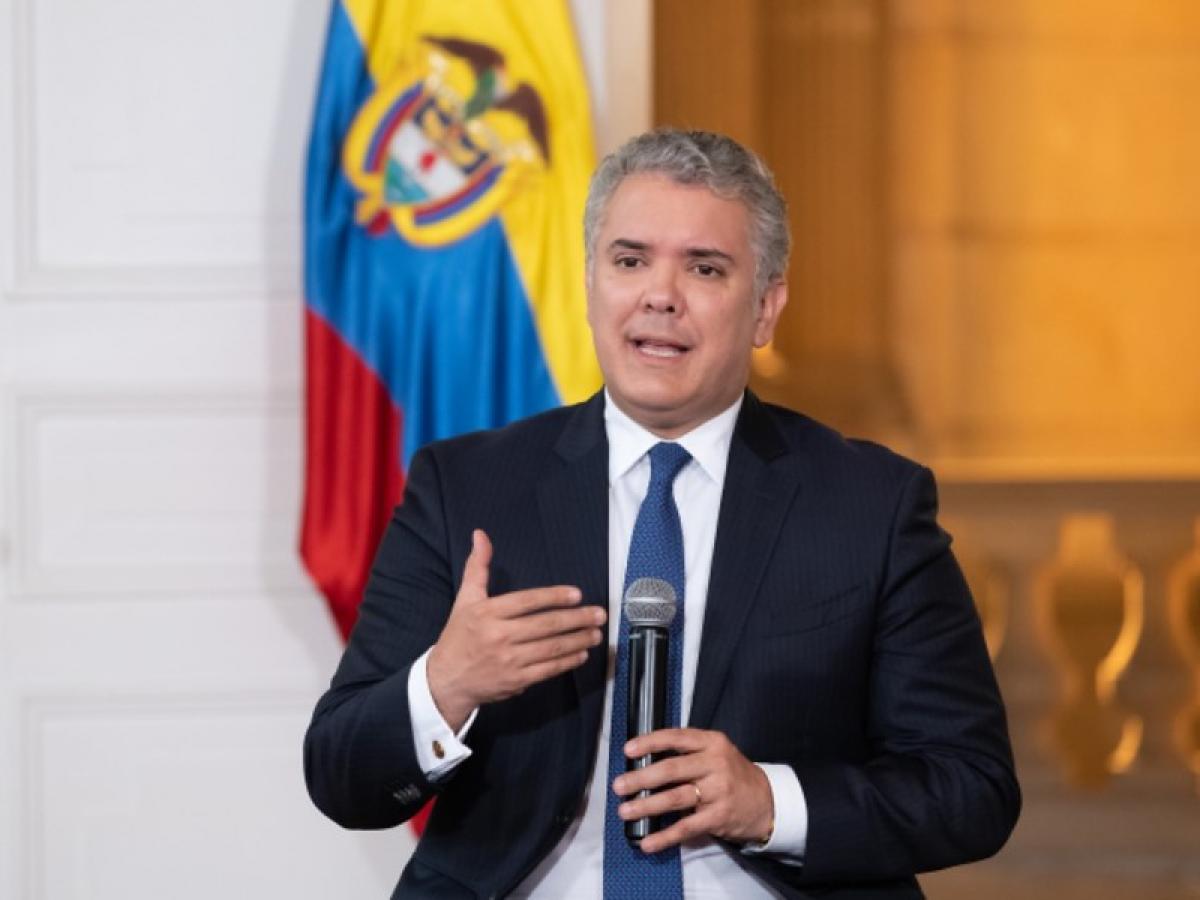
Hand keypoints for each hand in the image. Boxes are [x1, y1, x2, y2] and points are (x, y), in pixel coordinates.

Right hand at [427, 529, 605, 729]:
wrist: (447, 680)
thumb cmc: (459, 636)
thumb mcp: (465, 599)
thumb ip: (478, 566)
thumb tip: (480, 536)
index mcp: (488, 613)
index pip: (527, 601)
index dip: (554, 597)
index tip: (576, 595)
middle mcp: (499, 636)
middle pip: (545, 625)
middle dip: (577, 619)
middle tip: (598, 614)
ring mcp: (509, 660)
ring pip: (551, 648)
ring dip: (578, 640)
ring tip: (596, 633)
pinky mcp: (516, 680)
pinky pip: (547, 670)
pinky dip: (567, 662)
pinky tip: (581, 653)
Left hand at [612, 728, 773, 852]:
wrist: (767, 801)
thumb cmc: (732, 774)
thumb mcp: (716, 752)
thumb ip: (687, 753)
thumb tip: (645, 761)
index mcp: (712, 743)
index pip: (676, 737)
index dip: (650, 742)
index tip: (628, 750)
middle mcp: (715, 764)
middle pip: (671, 769)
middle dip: (641, 778)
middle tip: (619, 785)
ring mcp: (718, 791)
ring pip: (675, 797)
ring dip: (646, 805)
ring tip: (626, 811)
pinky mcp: (718, 817)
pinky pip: (686, 827)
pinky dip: (665, 836)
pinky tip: (649, 842)